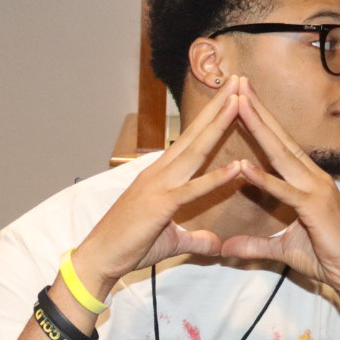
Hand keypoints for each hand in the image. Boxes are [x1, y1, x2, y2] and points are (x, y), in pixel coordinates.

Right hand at [71, 76, 246, 290]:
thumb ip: (196, 239)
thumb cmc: (128, 247)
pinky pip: (193, 190)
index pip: (191, 140)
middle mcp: (160, 173)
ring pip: (196, 151)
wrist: (99, 259)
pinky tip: (238, 166)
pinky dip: (216, 178)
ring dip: (218, 124)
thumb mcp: (171, 241)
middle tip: (239, 80)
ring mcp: (159, 186)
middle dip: (218, 106)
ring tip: (238, 100)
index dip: (211, 117)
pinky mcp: (161, 206)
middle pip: (196, 134)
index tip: (230, 96)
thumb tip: (217, 244)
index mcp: (160, 176)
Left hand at [221, 81, 339, 296]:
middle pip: (279, 138)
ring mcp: (315, 190)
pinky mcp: (315, 208)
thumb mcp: (282, 249)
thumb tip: (227, 247)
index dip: (260, 121)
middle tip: (237, 83)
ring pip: (281, 154)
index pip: (278, 145)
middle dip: (258, 110)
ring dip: (259, 128)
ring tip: (238, 105)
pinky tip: (243, 166)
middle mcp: (312, 178)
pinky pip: (284, 191)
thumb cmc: (325, 257)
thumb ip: (254, 245)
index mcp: (306, 180)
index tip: (240, 99)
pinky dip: (263, 179)